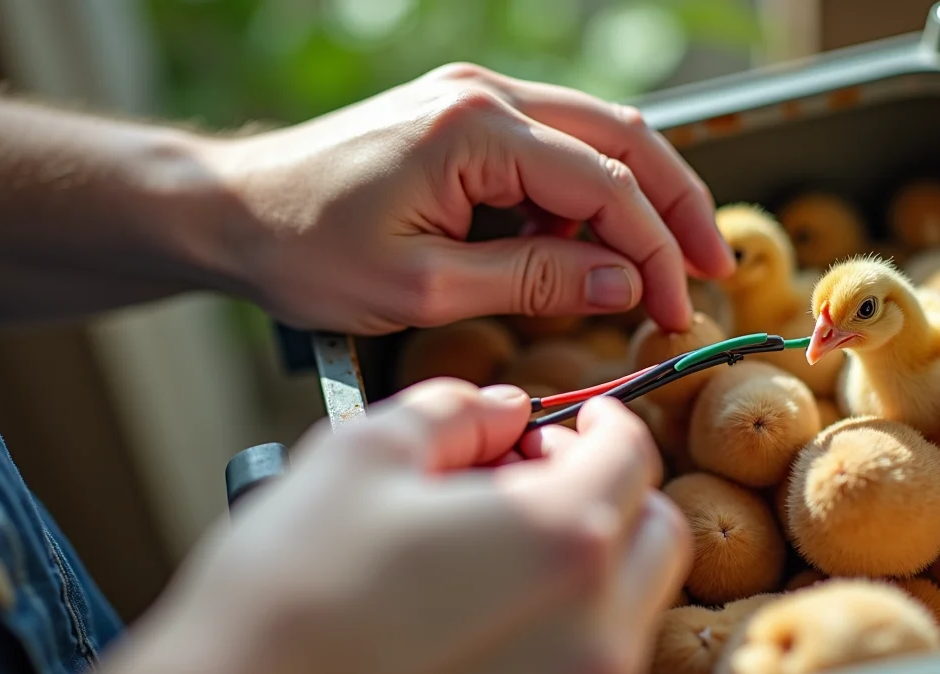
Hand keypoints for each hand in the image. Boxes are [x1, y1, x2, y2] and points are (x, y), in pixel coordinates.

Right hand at [129, 379, 688, 673]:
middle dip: (608, 492)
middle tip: (531, 482)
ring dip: (588, 565)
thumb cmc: (287, 592)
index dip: (600, 424)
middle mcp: (591, 632)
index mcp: (559, 537)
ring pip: (630, 610)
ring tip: (496, 555)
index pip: (634, 455)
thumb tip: (501, 411)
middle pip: (655, 533)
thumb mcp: (362, 452)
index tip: (565, 427)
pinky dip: (559, 637)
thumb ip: (455, 412)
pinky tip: (480, 623)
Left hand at [198, 63, 733, 334]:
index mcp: (475, 130)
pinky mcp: (460, 119)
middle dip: (675, 206)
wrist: (229, 210)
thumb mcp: (423, 287)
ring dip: (632, 201)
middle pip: (622, 137)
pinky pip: (548, 150)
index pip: (605, 185)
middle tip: (709, 270)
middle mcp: (484, 95)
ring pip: (592, 137)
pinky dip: (579, 200)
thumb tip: (625, 283)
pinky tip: (577, 253)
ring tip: (651, 272)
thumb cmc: (305, 251)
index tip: (677, 312)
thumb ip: (533, 281)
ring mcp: (472, 99)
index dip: (655, 252)